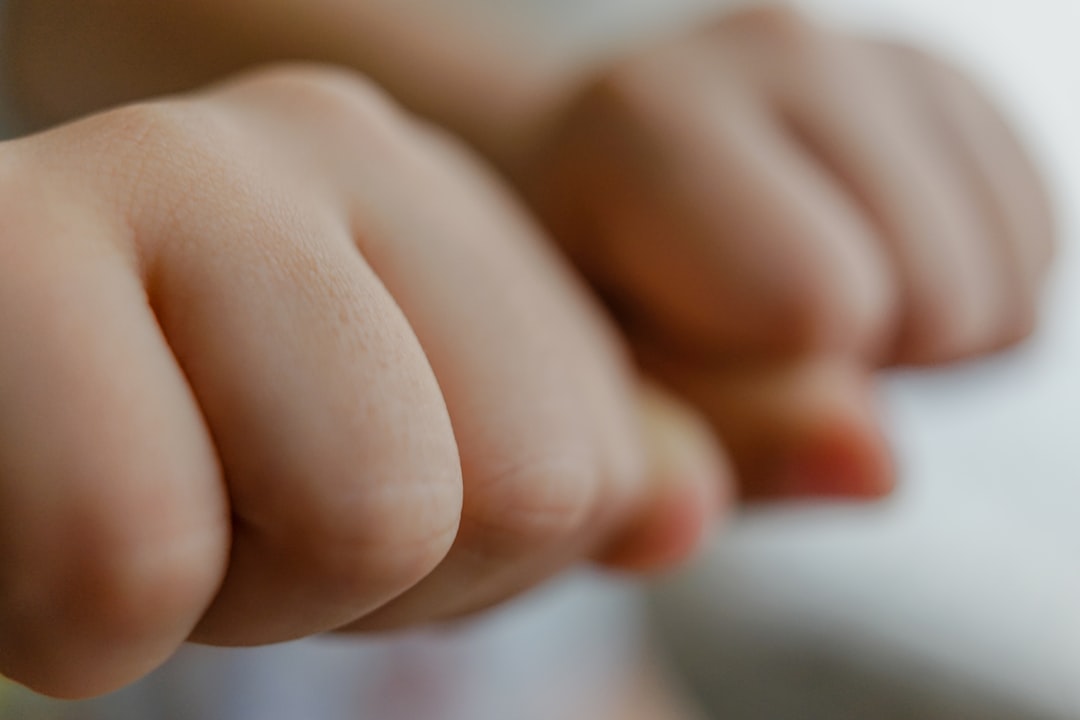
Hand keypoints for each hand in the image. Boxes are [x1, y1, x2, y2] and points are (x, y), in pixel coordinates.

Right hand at [0, 65, 725, 698]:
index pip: (585, 461)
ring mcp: (171, 172)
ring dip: (234, 594)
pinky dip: (76, 621)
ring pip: (366, 512)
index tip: (311, 502)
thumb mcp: (427, 464)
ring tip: (134, 502)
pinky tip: (22, 517)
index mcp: (430, 195)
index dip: (449, 561)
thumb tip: (881, 453)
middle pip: (513, 487)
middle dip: (356, 575)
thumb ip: (646, 451)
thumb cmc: (170, 449)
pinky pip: (133, 558)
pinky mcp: (3, 256)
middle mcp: (317, 144)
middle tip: (219, 513)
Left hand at [519, 6, 1055, 497]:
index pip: (816, 303)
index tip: (692, 356)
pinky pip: (1035, 244)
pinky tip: (858, 270)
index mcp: (646, 119)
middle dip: (860, 366)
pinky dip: (961, 293)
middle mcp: (773, 46)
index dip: (772, 388)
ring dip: (917, 335)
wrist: (585, 187)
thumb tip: (880, 465)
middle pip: (943, 298)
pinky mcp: (940, 80)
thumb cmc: (584, 302)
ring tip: (797, 307)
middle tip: (750, 337)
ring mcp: (871, 51)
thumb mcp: (605, 395)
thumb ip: (714, 437)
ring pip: (1011, 279)